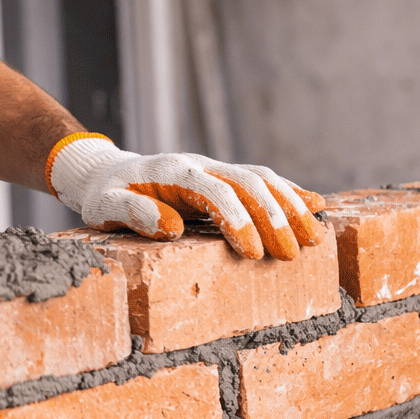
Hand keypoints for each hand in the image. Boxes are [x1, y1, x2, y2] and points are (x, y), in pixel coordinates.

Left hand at [46, 133, 326, 259]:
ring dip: (291, 205)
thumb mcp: (106, 207)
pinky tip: (315, 206)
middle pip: (247, 182)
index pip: (215, 192)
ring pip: (261, 178)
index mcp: (172, 172)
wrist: (104, 172)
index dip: (238, 221)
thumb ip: (134, 214)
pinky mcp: (221, 176)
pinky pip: (261, 179)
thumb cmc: (104, 196)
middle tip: (294, 254)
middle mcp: (199, 164)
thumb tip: (172, 228)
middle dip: (275, 217)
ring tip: (315, 237)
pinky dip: (289, 192)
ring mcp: (213, 167)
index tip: (254, 254)